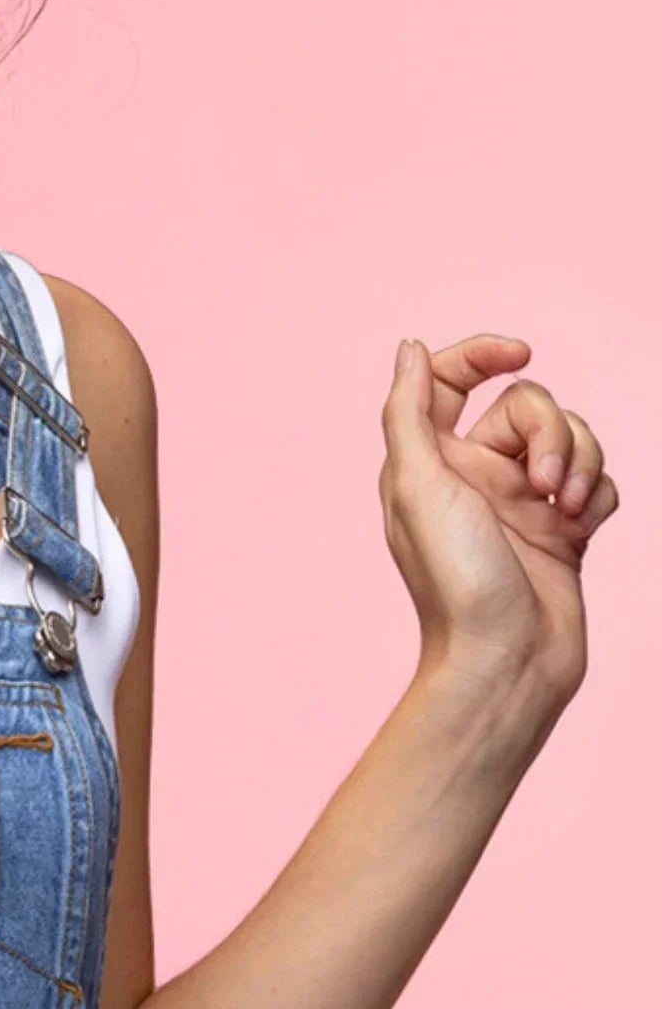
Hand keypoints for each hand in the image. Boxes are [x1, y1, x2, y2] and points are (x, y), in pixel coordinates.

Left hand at [379, 335, 616, 710]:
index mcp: (431, 458)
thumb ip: (408, 412)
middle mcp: (475, 473)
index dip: (483, 354)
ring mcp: (523, 500)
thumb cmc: (455, 577)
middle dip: (551, 432)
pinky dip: (600, 496)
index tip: (521, 352)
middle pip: (530, 406)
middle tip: (544, 484)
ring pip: (572, 439)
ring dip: (582, 464)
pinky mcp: (565, 528)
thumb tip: (409, 348)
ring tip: (567, 510)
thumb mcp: (416, 485)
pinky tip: (583, 528)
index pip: (453, 380)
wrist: (508, 659)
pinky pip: (599, 482)